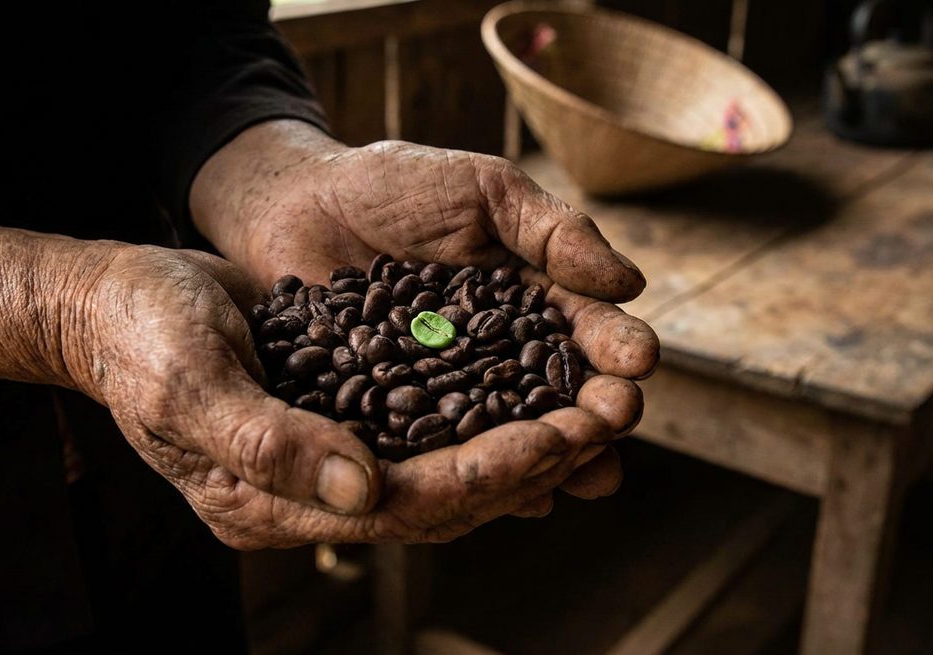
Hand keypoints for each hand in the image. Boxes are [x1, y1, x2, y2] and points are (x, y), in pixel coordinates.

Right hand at [78, 245, 644, 545]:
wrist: (115, 301)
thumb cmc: (139, 336)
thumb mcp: (189, 382)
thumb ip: (267, 442)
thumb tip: (364, 487)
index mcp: (270, 504)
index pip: (400, 507)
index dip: (481, 478)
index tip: (554, 441)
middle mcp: (310, 494)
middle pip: (440, 498)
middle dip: (525, 464)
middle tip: (603, 423)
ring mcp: (328, 457)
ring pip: (445, 467)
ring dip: (522, 441)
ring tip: (594, 408)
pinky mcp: (341, 415)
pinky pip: (428, 427)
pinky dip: (485, 410)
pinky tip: (538, 385)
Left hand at [190, 120, 659, 510]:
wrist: (295, 204)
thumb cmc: (394, 185)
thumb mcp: (482, 190)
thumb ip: (550, 231)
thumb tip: (630, 282)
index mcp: (528, 297)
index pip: (581, 327)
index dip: (613, 345)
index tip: (638, 361)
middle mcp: (497, 352)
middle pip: (556, 392)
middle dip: (594, 410)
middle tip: (617, 421)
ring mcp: (449, 390)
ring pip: (509, 433)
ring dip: (552, 456)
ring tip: (586, 474)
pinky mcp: (397, 418)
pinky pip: (441, 451)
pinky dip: (478, 475)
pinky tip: (517, 498)